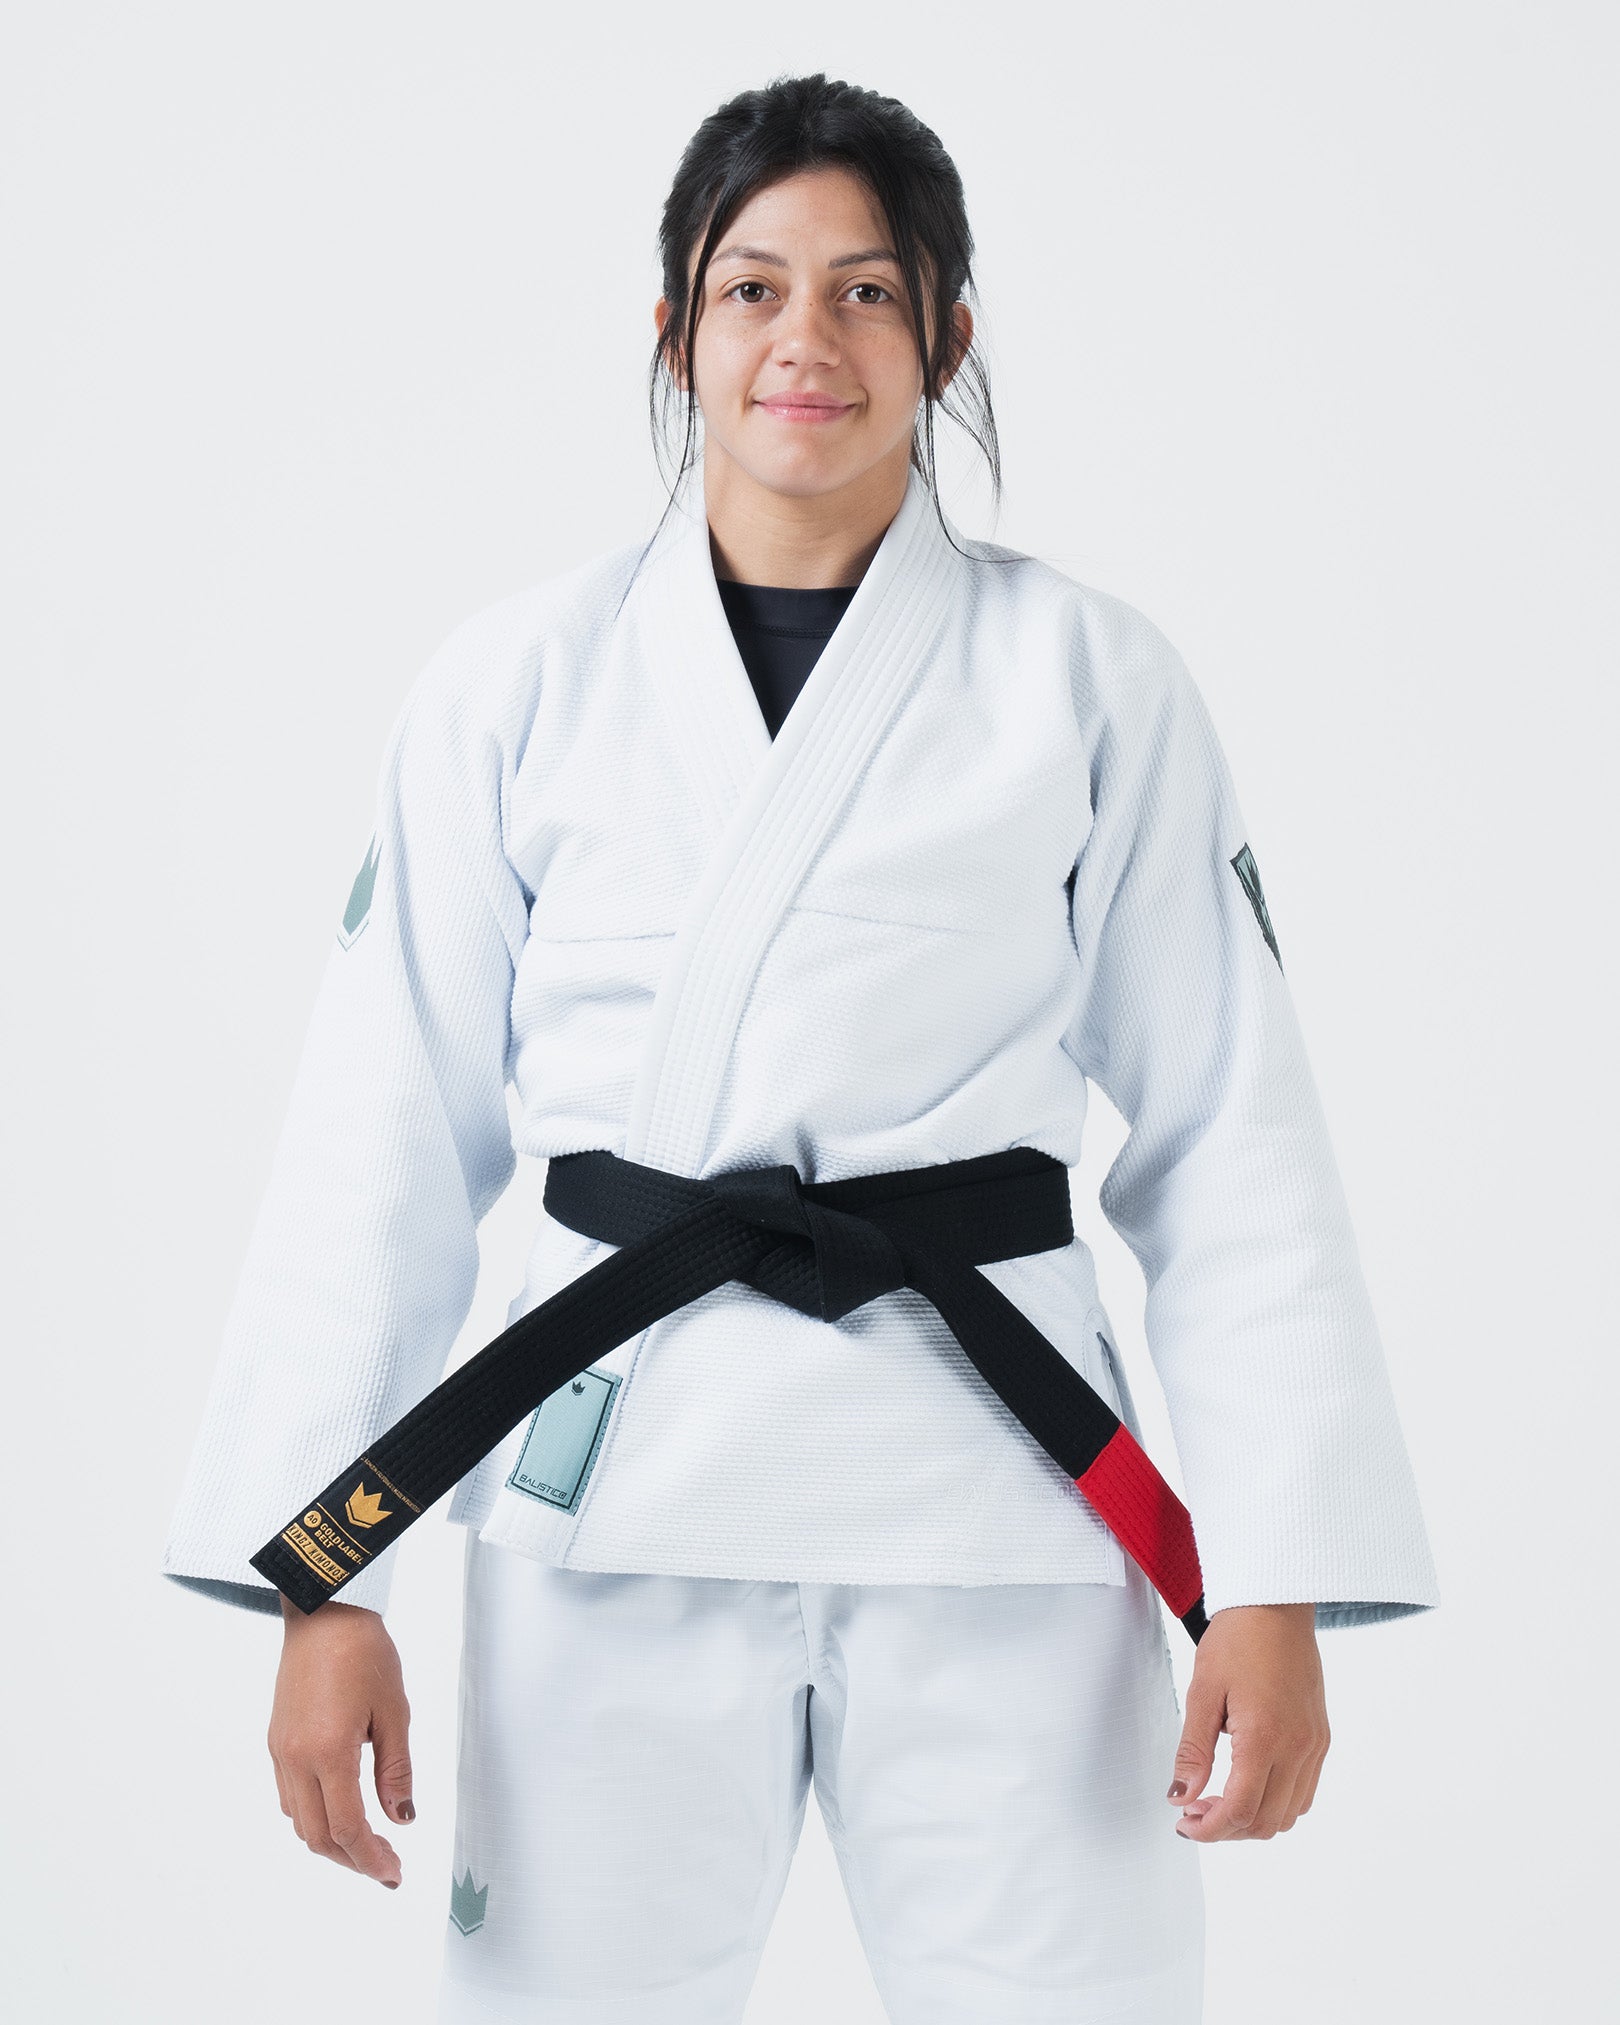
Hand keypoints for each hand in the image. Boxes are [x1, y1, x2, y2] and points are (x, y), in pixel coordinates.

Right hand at [268, 1595, 414, 1885]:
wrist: (324, 1609)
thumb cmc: (362, 1650)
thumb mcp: (394, 1711)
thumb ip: (396, 1770)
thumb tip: (401, 1817)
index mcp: (328, 1752)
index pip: (348, 1828)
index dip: (371, 1859)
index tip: (393, 1874)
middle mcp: (295, 1758)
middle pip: (317, 1836)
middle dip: (351, 1860)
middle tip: (385, 1867)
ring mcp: (280, 1750)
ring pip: (299, 1820)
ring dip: (331, 1841)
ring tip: (367, 1843)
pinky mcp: (276, 1739)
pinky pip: (289, 1795)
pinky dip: (313, 1815)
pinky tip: (340, 1809)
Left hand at [1167, 1602, 1328, 1841]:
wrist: (1275, 1606)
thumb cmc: (1237, 1640)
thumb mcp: (1203, 1692)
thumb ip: (1193, 1750)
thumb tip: (1180, 1798)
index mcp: (1265, 1736)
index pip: (1240, 1810)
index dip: (1209, 1828)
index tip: (1184, 1823)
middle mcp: (1298, 1748)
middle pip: (1266, 1821)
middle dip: (1227, 1828)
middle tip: (1194, 1810)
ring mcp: (1314, 1745)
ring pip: (1289, 1814)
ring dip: (1252, 1820)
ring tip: (1217, 1799)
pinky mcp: (1320, 1739)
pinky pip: (1303, 1792)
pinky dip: (1276, 1803)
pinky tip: (1247, 1784)